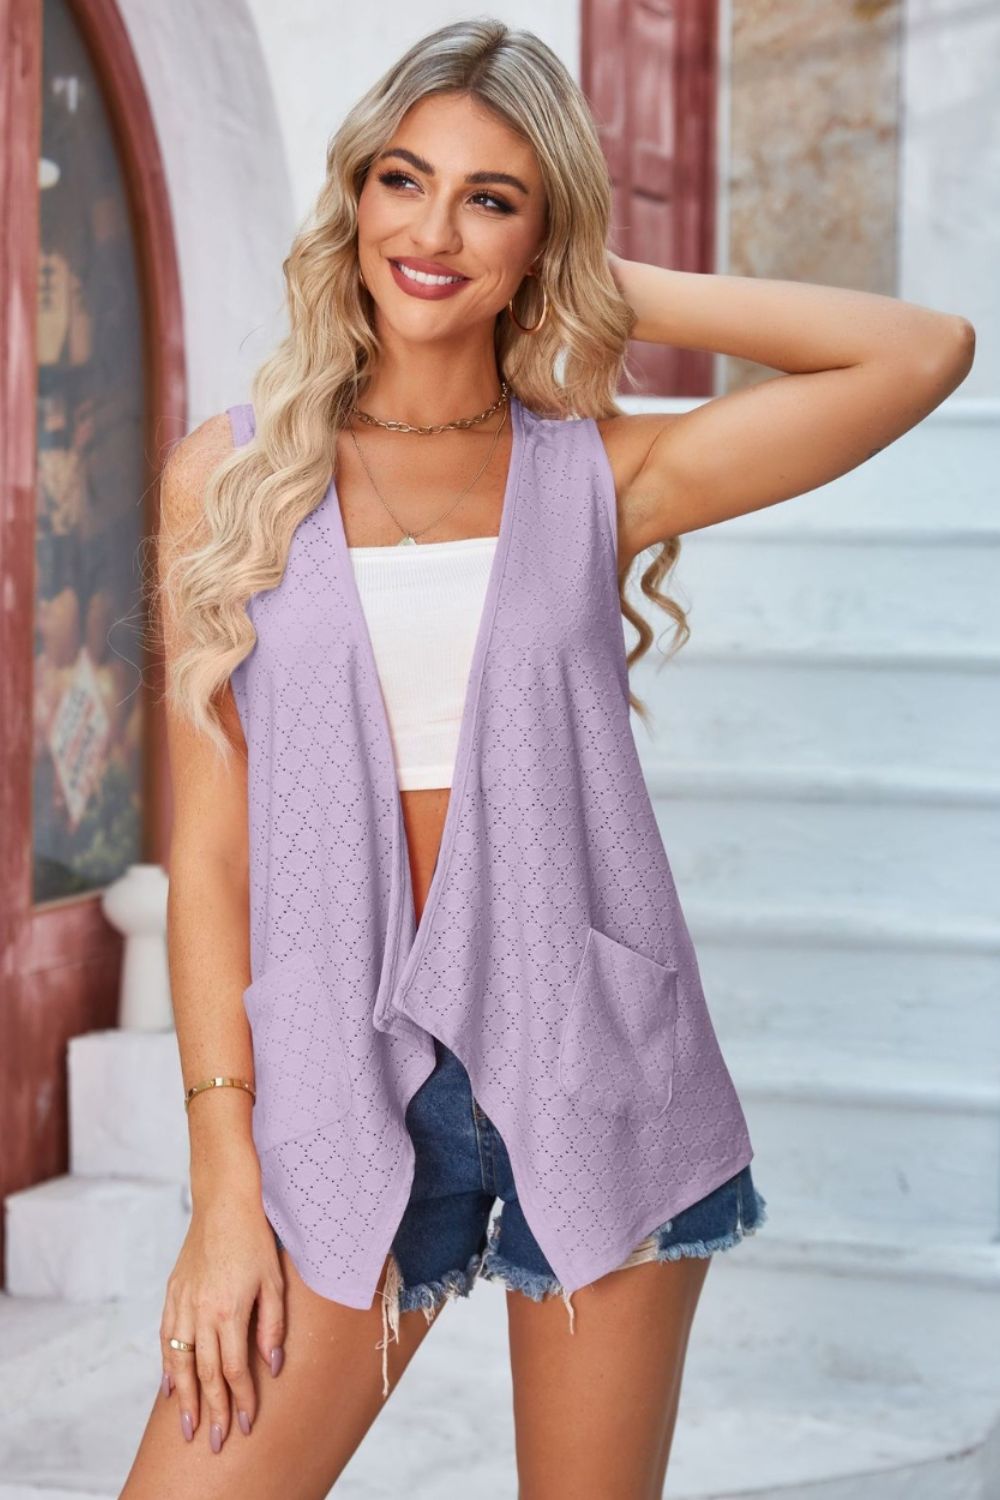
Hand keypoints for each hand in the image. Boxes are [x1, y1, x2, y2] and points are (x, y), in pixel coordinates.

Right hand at [158, 1194, 284, 1451]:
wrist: (223, 1202)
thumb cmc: (255, 1239)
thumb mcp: (274, 1281)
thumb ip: (272, 1325)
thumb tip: (271, 1366)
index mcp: (229, 1311)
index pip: (233, 1370)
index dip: (241, 1400)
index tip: (246, 1425)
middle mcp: (201, 1312)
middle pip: (204, 1374)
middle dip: (210, 1411)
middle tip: (213, 1442)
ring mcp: (182, 1302)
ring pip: (180, 1361)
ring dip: (183, 1397)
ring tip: (186, 1426)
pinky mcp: (173, 1293)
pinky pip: (166, 1337)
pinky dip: (168, 1364)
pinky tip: (170, 1385)